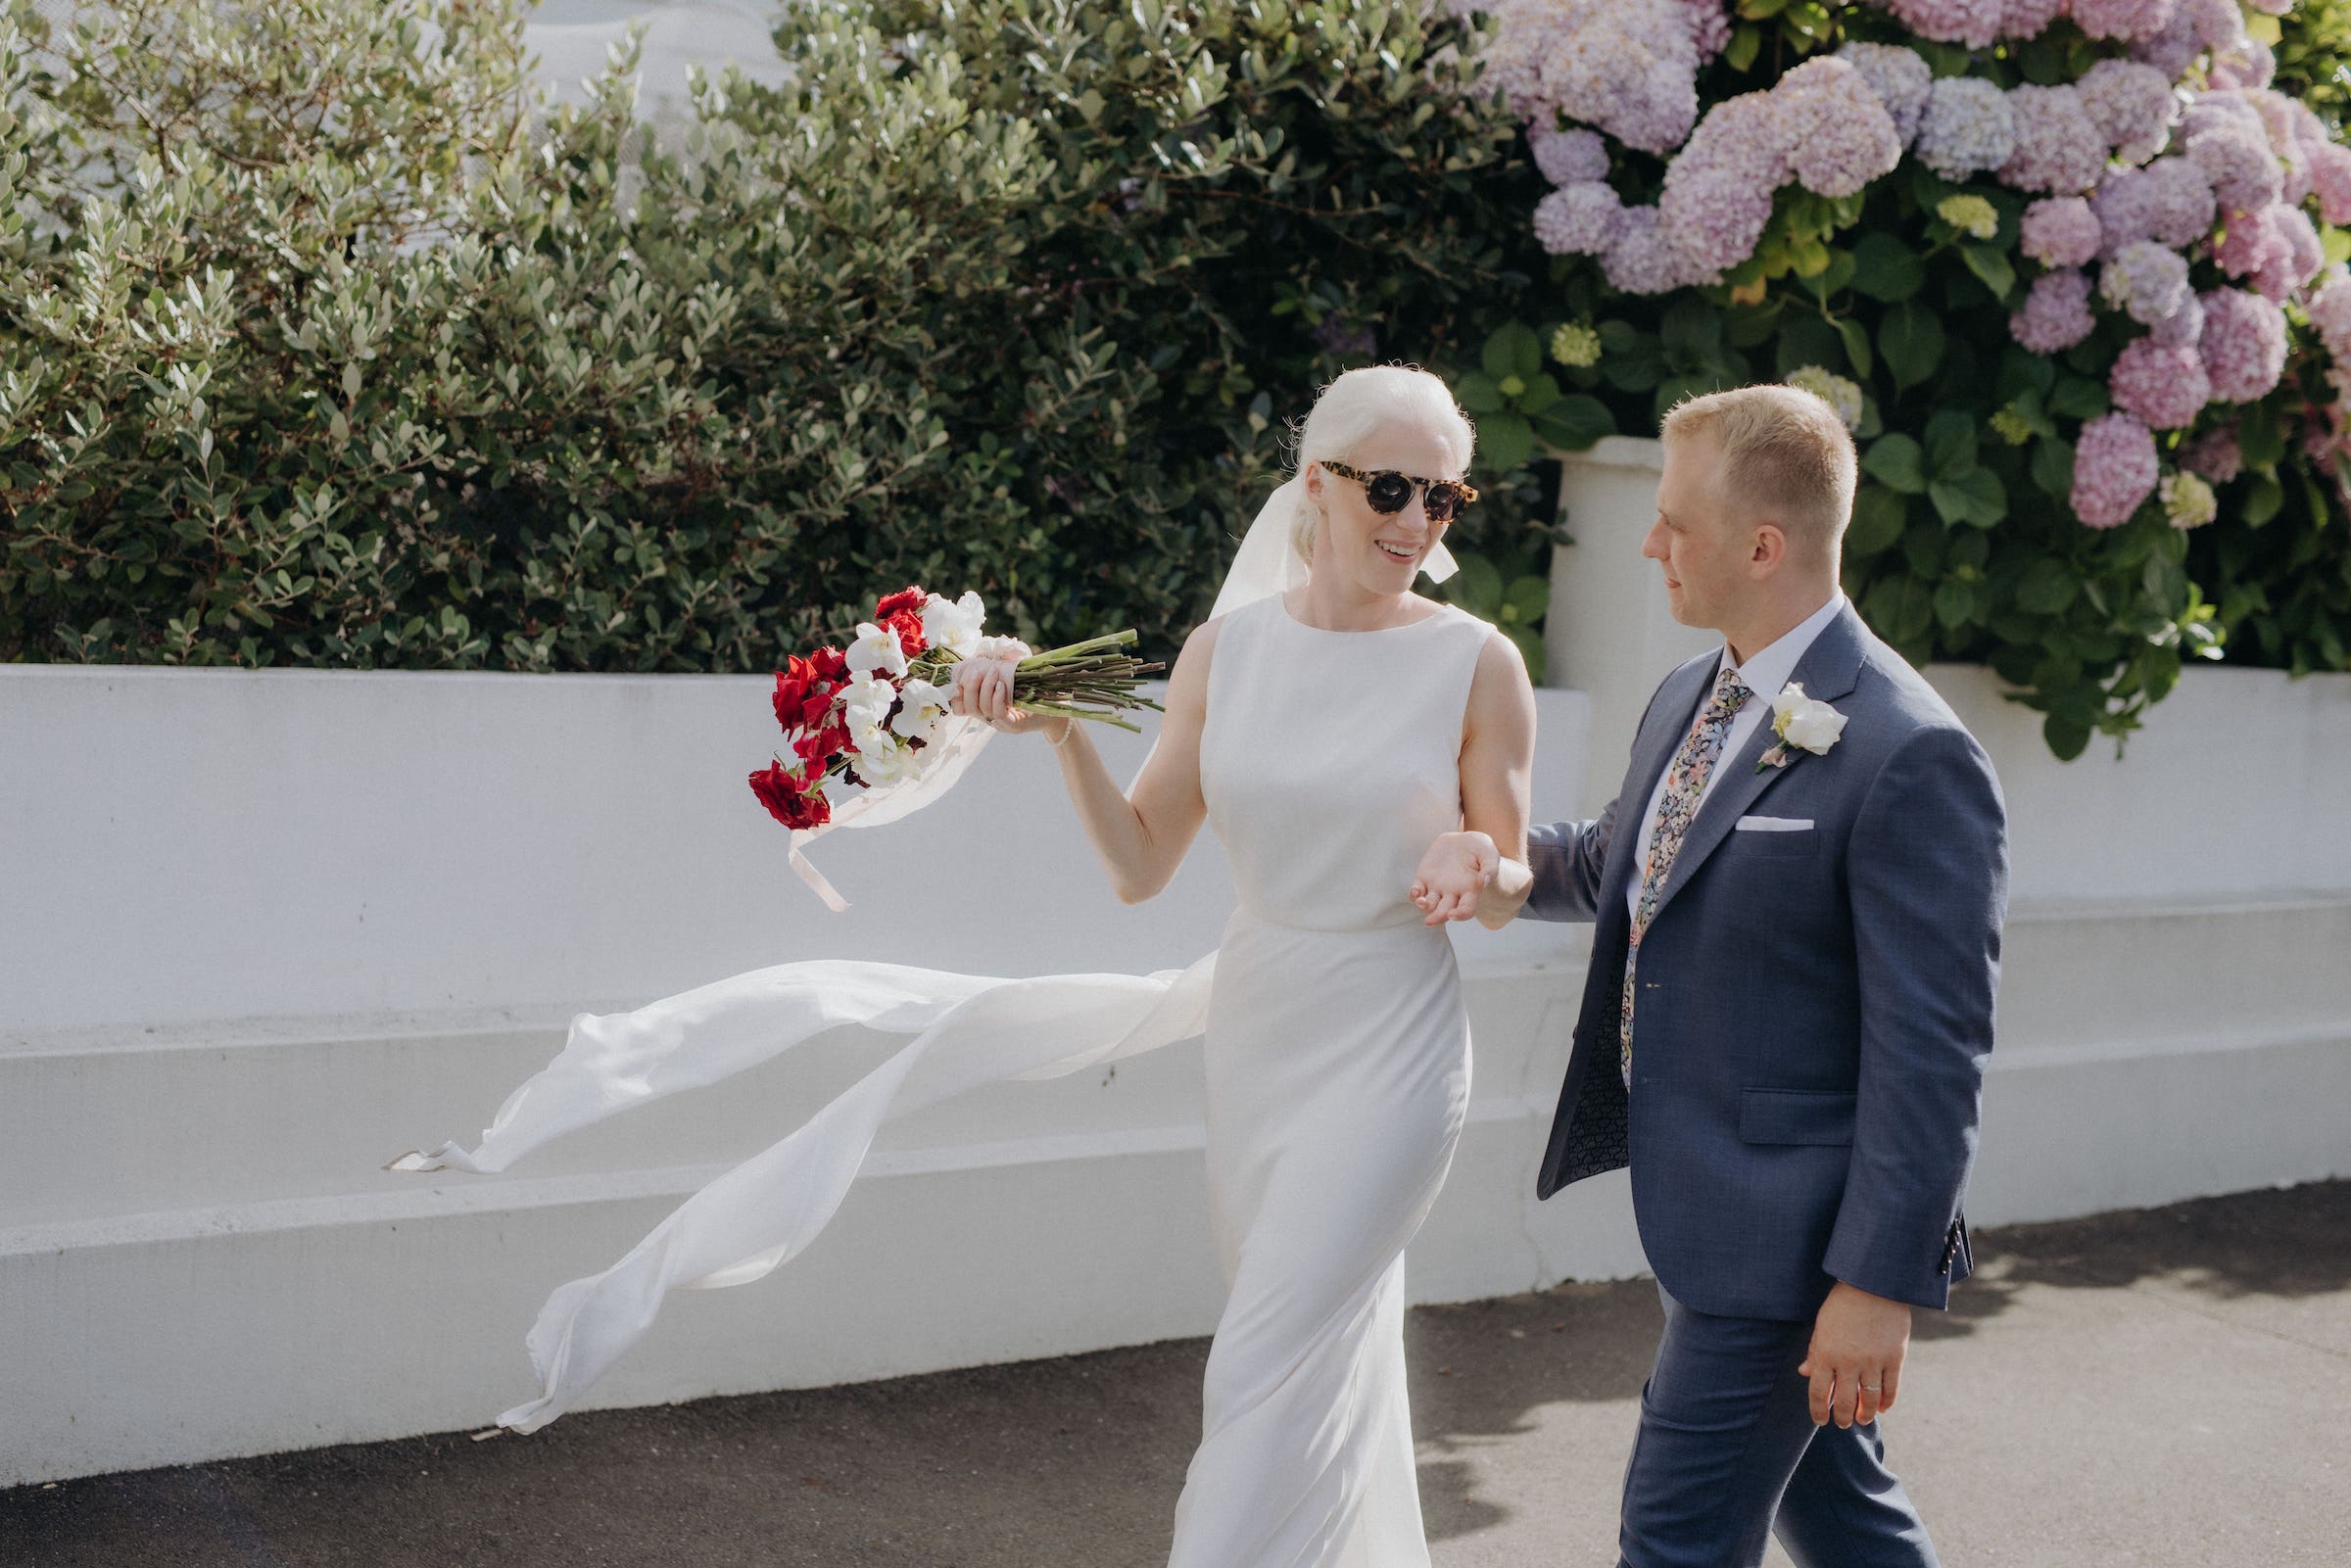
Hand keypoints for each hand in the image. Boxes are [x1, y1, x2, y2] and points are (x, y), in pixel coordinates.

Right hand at [948, 637, 1061, 738]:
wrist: (1058, 708)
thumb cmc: (1035, 690)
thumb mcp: (1016, 674)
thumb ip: (1006, 662)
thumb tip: (1001, 640)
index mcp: (985, 707)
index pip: (960, 706)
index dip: (955, 693)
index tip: (961, 676)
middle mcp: (989, 718)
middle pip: (967, 706)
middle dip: (970, 686)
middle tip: (978, 670)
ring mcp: (1000, 724)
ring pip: (982, 709)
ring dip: (985, 688)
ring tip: (994, 672)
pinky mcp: (1013, 727)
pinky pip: (998, 714)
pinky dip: (997, 698)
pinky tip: (1001, 686)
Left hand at [1410, 831, 1498, 925]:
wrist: (1463, 841)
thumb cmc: (1480, 849)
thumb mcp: (1489, 853)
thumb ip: (1489, 867)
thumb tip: (1483, 882)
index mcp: (1470, 890)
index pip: (1466, 910)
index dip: (1460, 915)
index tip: (1453, 914)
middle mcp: (1453, 893)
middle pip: (1444, 912)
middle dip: (1437, 918)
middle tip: (1430, 921)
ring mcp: (1437, 887)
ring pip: (1428, 906)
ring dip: (1423, 907)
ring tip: (1421, 901)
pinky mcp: (1424, 878)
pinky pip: (1416, 893)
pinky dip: (1414, 895)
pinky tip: (1415, 891)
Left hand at [1798, 1281, 1910, 1427]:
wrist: (1873, 1285)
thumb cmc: (1843, 1304)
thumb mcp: (1822, 1326)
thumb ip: (1815, 1352)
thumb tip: (1804, 1373)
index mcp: (1826, 1353)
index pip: (1818, 1391)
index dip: (1818, 1410)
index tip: (1819, 1420)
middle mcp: (1848, 1361)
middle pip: (1843, 1401)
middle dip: (1841, 1417)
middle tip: (1841, 1423)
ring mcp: (1873, 1361)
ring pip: (1869, 1400)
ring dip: (1865, 1414)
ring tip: (1862, 1419)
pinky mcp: (1894, 1358)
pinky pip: (1891, 1389)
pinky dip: (1886, 1402)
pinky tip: (1882, 1408)